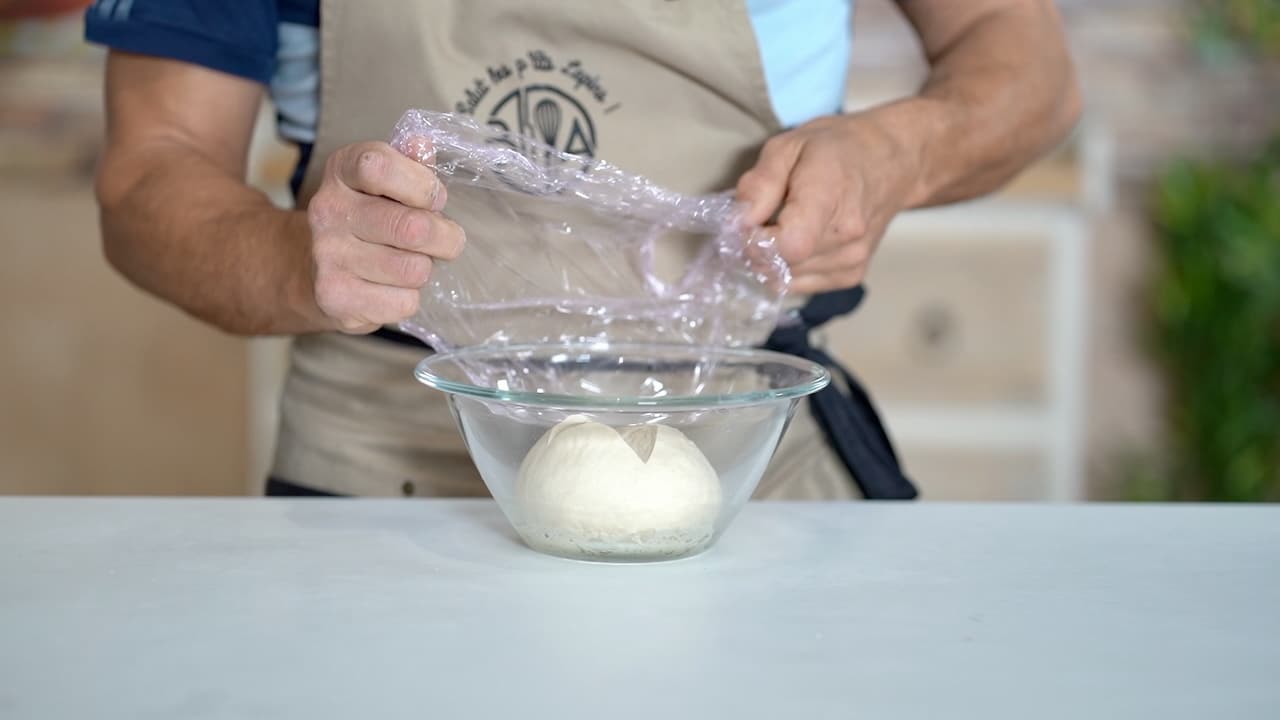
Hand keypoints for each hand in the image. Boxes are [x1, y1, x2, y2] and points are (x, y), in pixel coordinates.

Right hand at [306, 141, 464, 332]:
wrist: (314, 268)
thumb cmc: (368, 217)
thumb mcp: (385, 181)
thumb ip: (408, 162)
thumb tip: (421, 145)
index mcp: (342, 171)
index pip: (379, 166)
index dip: (422, 185)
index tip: (435, 199)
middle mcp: (327, 210)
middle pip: (412, 228)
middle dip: (445, 238)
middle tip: (445, 240)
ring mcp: (327, 255)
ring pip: (413, 269)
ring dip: (424, 269)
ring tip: (410, 263)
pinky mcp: (335, 296)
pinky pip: (402, 302)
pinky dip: (408, 299)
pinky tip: (391, 288)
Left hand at [736, 113, 919, 294]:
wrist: (891, 161)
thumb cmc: (838, 149)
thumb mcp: (788, 146)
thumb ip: (760, 184)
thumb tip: (740, 222)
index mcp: (830, 197)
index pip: (788, 245)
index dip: (755, 241)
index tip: (746, 223)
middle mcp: (847, 236)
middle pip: (781, 264)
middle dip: (757, 247)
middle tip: (760, 220)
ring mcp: (852, 260)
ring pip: (786, 279)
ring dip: (771, 259)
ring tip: (782, 227)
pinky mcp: (851, 275)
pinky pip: (801, 284)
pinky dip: (789, 268)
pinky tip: (798, 241)